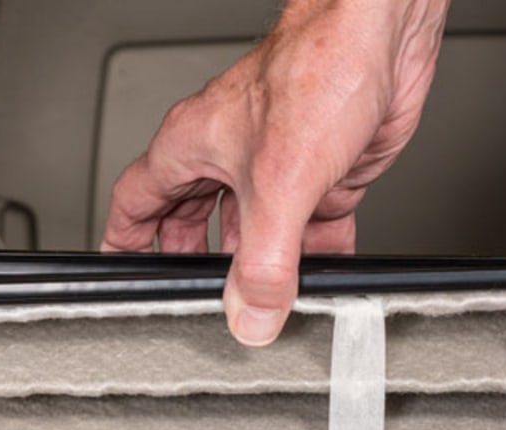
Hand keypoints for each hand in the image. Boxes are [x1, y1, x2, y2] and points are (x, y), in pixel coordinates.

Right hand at [100, 0, 448, 345]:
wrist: (382, 40)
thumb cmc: (317, 70)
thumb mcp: (278, 184)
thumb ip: (262, 261)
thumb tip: (251, 314)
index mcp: (193, 145)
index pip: (136, 202)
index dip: (124, 242)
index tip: (123, 276)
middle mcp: (231, 153)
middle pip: (194, 221)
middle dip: (197, 265)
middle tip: (198, 301)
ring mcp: (278, 163)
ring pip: (256, 229)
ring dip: (263, 267)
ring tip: (266, 303)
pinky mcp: (324, 171)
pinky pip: (309, 227)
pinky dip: (314, 256)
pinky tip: (323, 277)